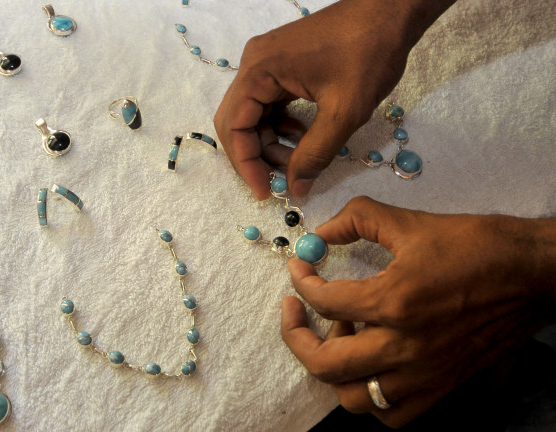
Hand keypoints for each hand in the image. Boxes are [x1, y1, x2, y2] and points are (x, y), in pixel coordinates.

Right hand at [214, 0, 454, 198]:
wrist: (391, 11)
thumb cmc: (369, 53)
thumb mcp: (344, 112)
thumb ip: (316, 154)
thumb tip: (296, 188)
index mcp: (259, 70)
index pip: (233, 126)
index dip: (246, 164)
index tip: (265, 191)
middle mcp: (254, 64)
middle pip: (237, 121)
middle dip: (256, 156)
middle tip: (281, 180)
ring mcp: (267, 62)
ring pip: (253, 115)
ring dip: (270, 143)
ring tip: (298, 161)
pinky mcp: (282, 64)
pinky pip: (269, 103)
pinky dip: (281, 126)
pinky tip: (303, 137)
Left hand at [281, 197, 555, 427]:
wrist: (532, 274)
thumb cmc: (476, 245)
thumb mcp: (410, 222)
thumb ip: (358, 220)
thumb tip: (321, 232)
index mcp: (394, 301)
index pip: (323, 300)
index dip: (301, 281)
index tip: (299, 269)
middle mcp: (405, 346)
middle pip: (325, 362)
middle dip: (296, 335)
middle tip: (293, 311)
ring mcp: (424, 373)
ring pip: (353, 397)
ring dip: (333, 368)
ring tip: (342, 335)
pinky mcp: (442, 386)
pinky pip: (392, 413)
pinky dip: (370, 395)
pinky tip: (370, 364)